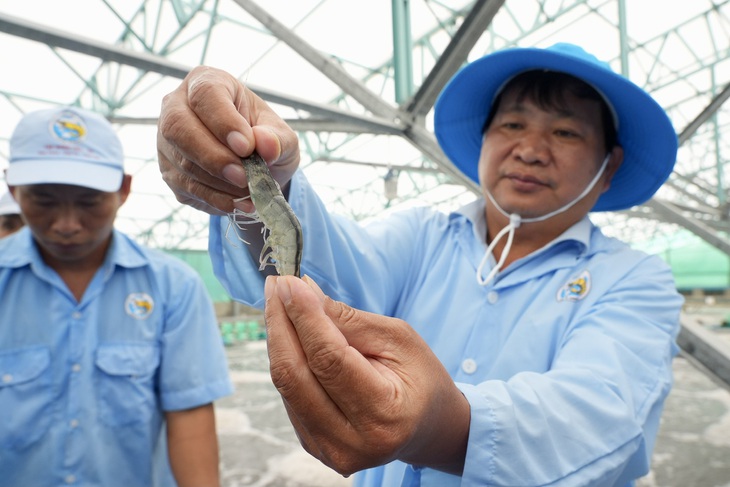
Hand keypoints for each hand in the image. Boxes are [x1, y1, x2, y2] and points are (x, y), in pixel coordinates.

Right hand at [157, 66, 299, 214]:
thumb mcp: (281, 134)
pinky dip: (215, 199)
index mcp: (206, 82)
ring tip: (249, 192)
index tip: (247, 147)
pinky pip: (185, 187)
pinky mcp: (169, 172)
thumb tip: (266, 144)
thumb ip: (278, 138)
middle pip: (179, 128)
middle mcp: (177, 106)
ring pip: (181, 162)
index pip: (205, 95)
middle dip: (213, 157)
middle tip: (243, 176)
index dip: (223, 122)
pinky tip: (239, 203)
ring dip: (217, 183)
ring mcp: (167, 141)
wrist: (256, 164)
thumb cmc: (265, 137)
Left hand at [264, 275, 469, 475]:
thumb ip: (348, 320)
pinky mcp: (314, 446)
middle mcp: (351, 443)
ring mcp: (329, 451)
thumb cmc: (420, 377)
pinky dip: (287, 359)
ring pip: (286, 384)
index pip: (329, 359)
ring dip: (278, 338)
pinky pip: (289, 395)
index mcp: (383, 416)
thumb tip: (302, 292)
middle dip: (280, 323)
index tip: (287, 282)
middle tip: (276, 284)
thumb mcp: (398, 339)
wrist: (429, 428)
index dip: (304, 317)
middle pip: (295, 374)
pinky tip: (291, 333)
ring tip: (281, 301)